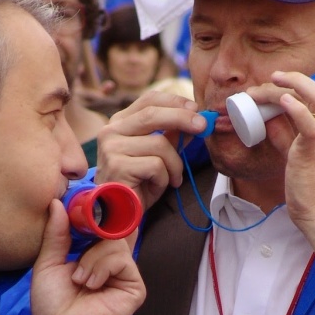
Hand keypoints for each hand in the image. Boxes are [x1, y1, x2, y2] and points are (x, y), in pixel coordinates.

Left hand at [31, 200, 145, 314]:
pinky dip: (102, 268)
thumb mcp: (48, 262)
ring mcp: (124, 274)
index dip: (96, 213)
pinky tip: (92, 285)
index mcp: (92, 255)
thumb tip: (58, 203)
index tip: (84, 205)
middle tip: (78, 243)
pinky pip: (122, 260)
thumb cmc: (51, 303)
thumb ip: (56, 233)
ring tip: (79, 279)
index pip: (103, 226)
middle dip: (94, 232)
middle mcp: (111, 262)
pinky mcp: (134, 286)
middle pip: (113, 229)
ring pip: (116, 243)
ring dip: (92, 259)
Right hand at [96, 88, 207, 211]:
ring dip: (174, 164)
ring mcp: (111, 148)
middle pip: (153, 114)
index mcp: (119, 123)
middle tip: (203, 126)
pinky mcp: (117, 166)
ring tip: (172, 178)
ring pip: (159, 144)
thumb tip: (197, 118)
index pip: (149, 100)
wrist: (119, 214)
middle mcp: (110, 131)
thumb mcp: (157, 155)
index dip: (175, 101)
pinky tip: (156, 187)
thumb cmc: (138, 184)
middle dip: (183, 118)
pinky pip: (156, 165)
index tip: (196, 109)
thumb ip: (171, 135)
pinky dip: (164, 178)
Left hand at [247, 70, 314, 266]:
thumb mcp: (296, 156)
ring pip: (314, 97)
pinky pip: (309, 122)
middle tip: (261, 87)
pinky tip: (281, 100)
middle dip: (287, 83)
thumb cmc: (312, 192)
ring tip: (262, 89)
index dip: (291, 90)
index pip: (314, 98)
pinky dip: (295, 108)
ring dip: (285, 88)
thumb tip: (268, 119)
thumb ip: (285, 136)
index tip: (267, 91)